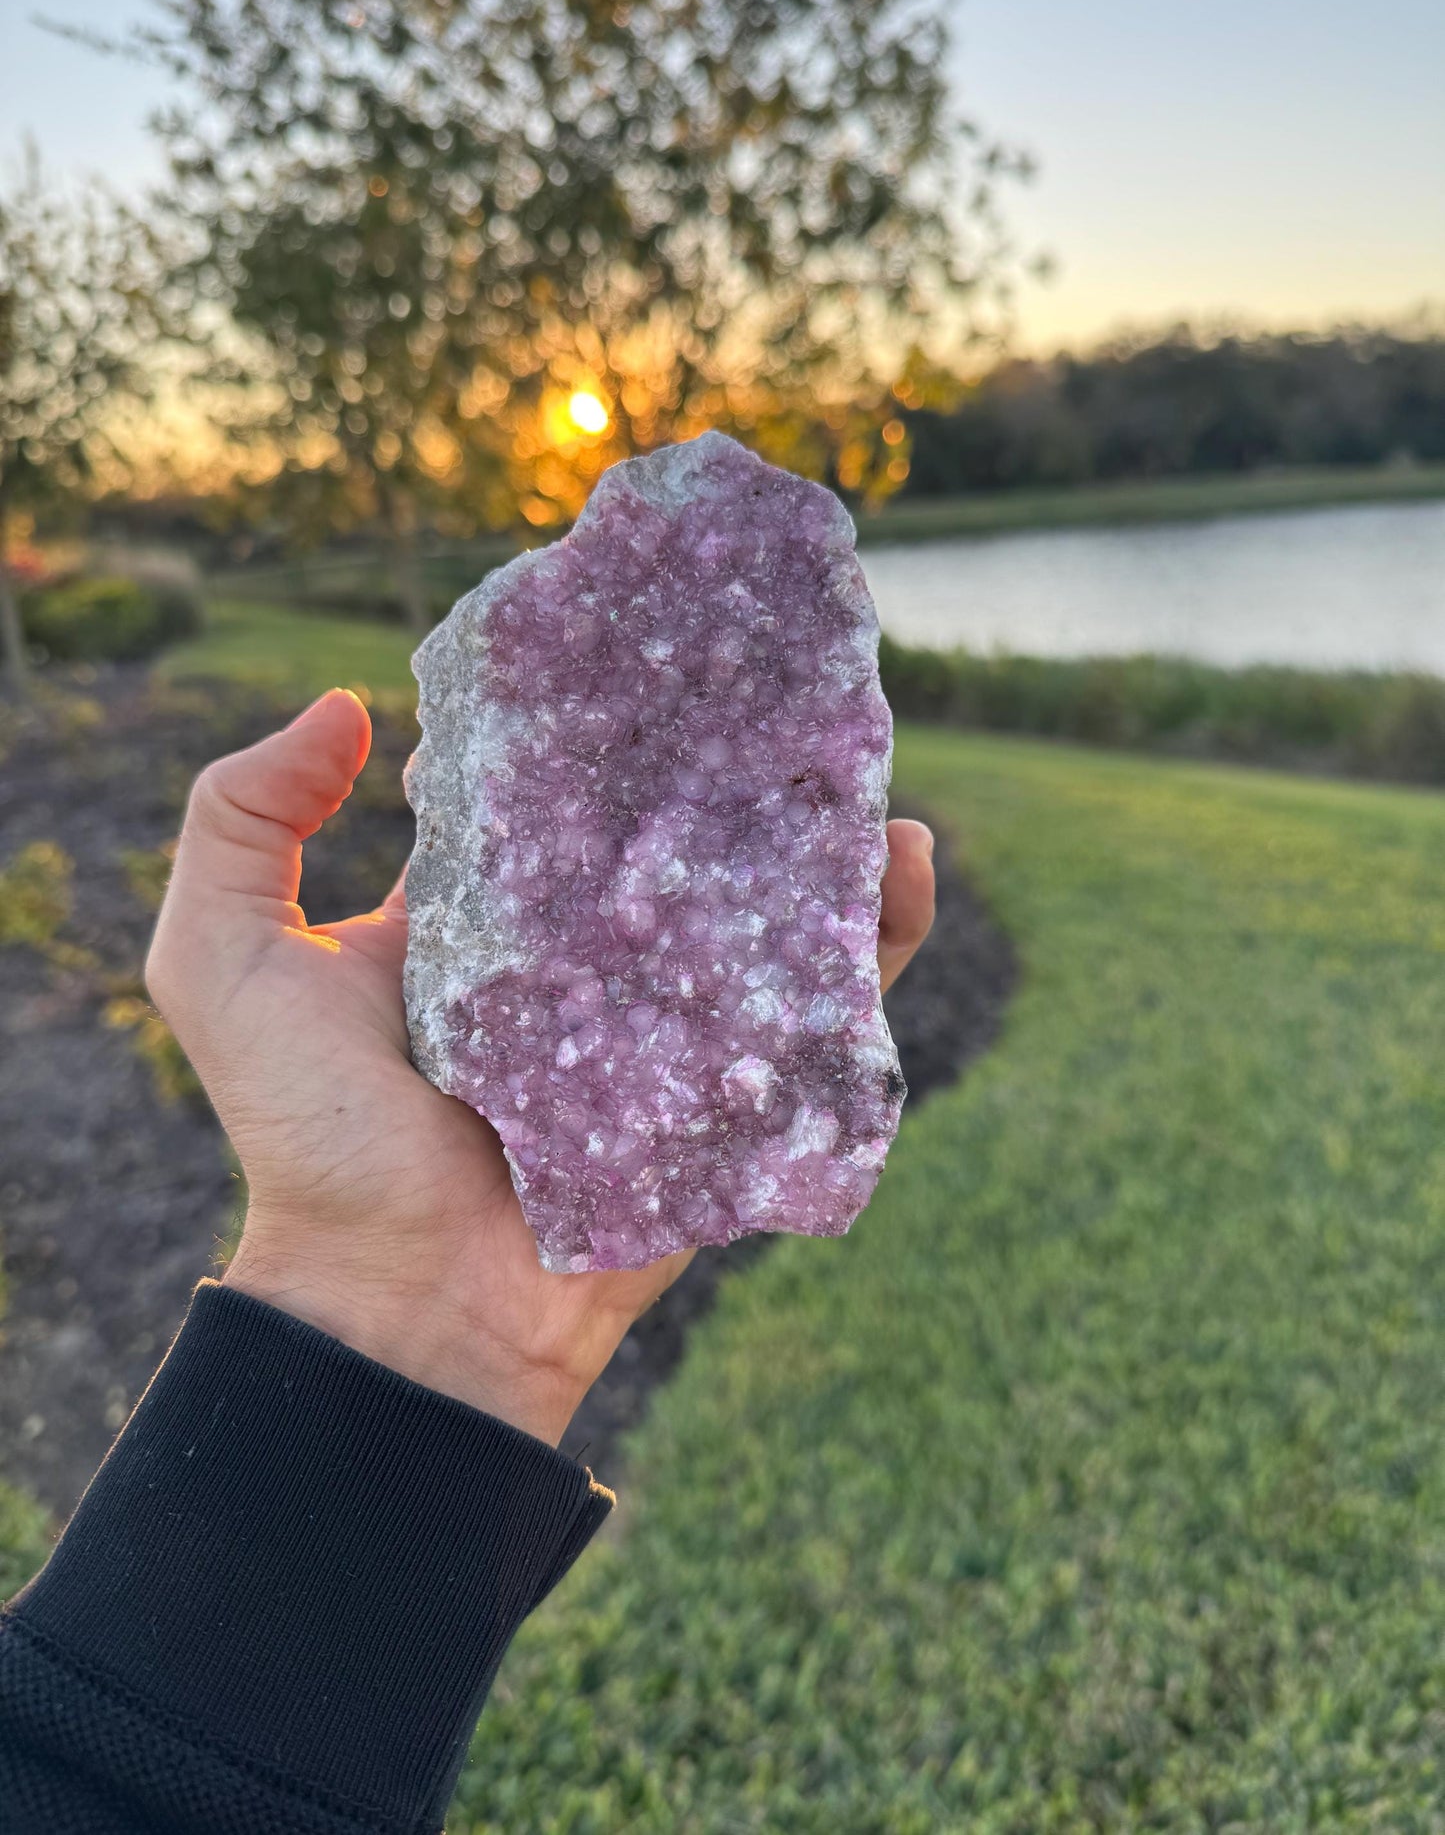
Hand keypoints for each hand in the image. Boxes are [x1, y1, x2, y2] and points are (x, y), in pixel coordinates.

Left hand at [147, 691, 935, 1444]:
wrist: (402, 1306)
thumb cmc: (311, 1138)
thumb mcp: (221, 961)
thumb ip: (241, 821)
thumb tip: (351, 705)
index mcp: (474, 930)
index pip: (545, 806)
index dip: (581, 729)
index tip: (628, 650)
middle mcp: (577, 971)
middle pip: (670, 849)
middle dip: (722, 771)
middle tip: (772, 688)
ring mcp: (663, 1033)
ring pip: (761, 918)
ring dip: (819, 840)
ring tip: (857, 760)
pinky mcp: (730, 1098)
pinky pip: (820, 1015)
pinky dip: (876, 941)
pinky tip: (902, 861)